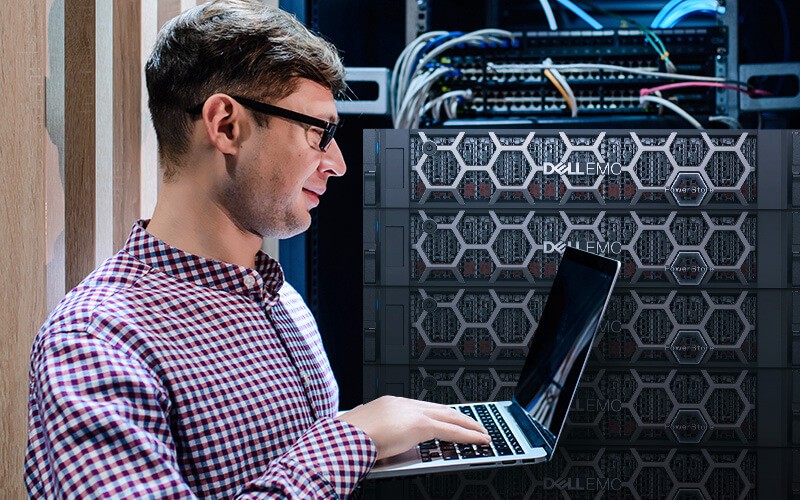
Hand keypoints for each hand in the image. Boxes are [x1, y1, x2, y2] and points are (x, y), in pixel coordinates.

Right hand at [337, 396, 489, 459]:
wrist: (341, 438)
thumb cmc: (346, 440)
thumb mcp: (366, 435)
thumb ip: (377, 436)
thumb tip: (381, 445)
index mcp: (389, 404)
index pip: (422, 407)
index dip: (439, 414)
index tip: (449, 418)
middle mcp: (402, 403)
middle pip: (440, 408)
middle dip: (459, 417)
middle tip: (474, 424)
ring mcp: (411, 412)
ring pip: (449, 417)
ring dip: (468, 425)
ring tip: (481, 433)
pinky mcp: (419, 425)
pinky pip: (450, 431)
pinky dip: (467, 435)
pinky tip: (477, 440)